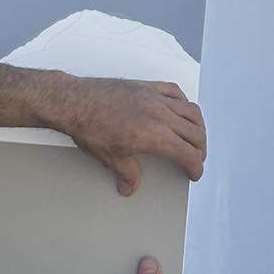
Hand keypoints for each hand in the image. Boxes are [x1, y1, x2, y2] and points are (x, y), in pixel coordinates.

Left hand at [44, 75, 207, 195]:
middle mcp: (160, 115)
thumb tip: (130, 187)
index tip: (194, 173)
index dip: (196, 167)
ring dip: (198, 126)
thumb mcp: (110, 158)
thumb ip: (127, 174)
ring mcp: (154, 98)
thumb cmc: (89, 128)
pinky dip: (183, 102)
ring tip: (194, 136)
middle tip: (195, 159)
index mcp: (154, 136)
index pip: (188, 154)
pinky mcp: (146, 86)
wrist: (73, 102)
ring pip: (191, 111)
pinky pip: (174, 92)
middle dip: (200, 150)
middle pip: (195, 133)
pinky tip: (180, 110)